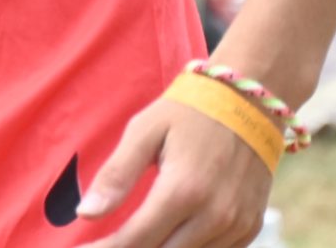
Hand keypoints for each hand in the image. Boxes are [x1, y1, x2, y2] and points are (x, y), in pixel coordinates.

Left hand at [79, 93, 275, 246]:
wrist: (251, 102)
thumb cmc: (189, 112)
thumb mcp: (145, 130)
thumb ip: (117, 174)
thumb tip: (85, 213)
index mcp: (183, 190)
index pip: (135, 240)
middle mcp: (214, 216)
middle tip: (105, 244)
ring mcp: (237, 225)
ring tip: (132, 238)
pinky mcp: (250, 228)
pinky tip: (166, 237)